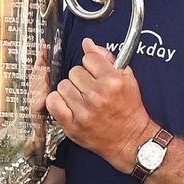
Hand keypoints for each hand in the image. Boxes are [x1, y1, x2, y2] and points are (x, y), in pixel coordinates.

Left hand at [46, 38, 154, 172]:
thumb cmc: (129, 110)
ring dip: (70, 90)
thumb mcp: (127, 80)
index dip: (92, 65)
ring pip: (63, 85)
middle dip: (82, 78)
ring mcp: (84, 111)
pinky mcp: (72, 125)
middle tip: (90, 89)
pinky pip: (53, 102)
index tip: (95, 73)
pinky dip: (57, 101)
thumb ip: (107, 59)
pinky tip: (67, 104)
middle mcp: (98, 96)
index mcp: (113, 82)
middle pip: (74, 71)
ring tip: (81, 99)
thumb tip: (88, 44)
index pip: (89, 58)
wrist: (130, 140)